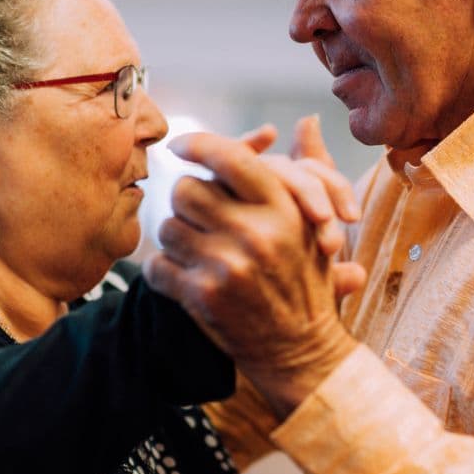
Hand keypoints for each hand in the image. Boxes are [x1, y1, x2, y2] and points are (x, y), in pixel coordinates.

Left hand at [145, 129, 360, 417]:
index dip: (198, 145)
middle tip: (197, 218)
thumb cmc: (308, 282)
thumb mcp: (316, 225)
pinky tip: (183, 280)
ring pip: (168, 228)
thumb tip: (307, 121)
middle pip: (187, 190)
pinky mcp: (203, 296)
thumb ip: (309, 171)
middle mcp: (256, 232)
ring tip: (196, 253)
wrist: (303, 352)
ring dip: (175, 240)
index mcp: (283, 209)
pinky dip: (164, 273)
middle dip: (187, 203)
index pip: (230, 158)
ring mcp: (227, 265)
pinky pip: (158, 267)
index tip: (179, 147)